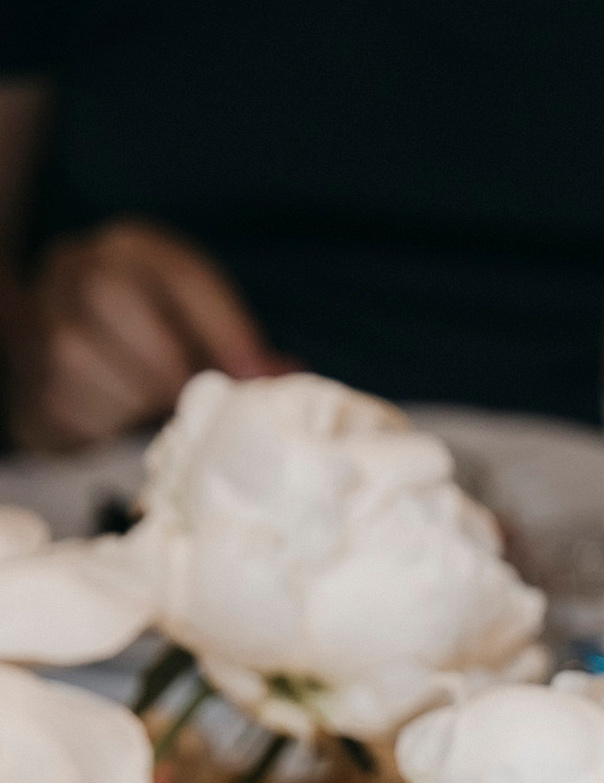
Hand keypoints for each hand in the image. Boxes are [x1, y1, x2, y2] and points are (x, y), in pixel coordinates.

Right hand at [5, 221, 279, 451]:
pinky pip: (66, 402)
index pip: (181, 274)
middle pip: (113, 300)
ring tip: (150, 411)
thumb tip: (283, 375)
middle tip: (189, 402)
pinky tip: (118, 420)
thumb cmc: (153, 350)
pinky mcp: (32, 373)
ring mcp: (43, 314)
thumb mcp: (197, 332)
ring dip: (131, 399)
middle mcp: (77, 265)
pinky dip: (103, 424)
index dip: (224, 330)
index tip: (255, 379)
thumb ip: (236, 348)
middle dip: (163, 364)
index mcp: (132, 248)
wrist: (77, 371)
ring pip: (81, 354)